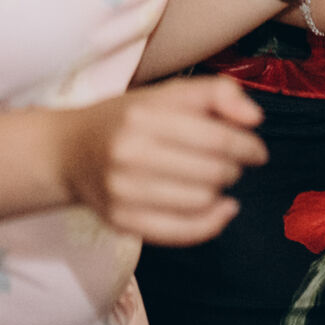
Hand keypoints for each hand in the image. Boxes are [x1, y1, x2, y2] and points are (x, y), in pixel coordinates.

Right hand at [55, 76, 267, 245]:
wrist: (68, 151)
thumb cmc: (126, 118)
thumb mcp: (165, 93)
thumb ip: (215, 93)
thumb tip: (255, 119)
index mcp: (143, 114)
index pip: (216, 136)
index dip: (247, 145)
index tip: (256, 150)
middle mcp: (129, 152)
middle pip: (212, 171)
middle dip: (234, 168)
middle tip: (233, 164)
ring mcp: (122, 191)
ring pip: (201, 201)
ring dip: (221, 192)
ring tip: (217, 180)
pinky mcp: (120, 221)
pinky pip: (182, 232)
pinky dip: (211, 223)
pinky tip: (221, 209)